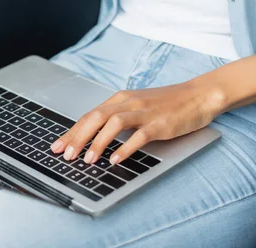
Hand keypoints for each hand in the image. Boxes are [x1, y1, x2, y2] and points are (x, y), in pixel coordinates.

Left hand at [50, 81, 226, 164]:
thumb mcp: (136, 107)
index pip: (88, 115)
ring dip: (97, 142)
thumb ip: (116, 118)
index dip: (71, 131)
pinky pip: (139, 136)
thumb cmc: (165, 104)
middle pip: (95, 118)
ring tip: (88, 160)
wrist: (198, 95)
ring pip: (113, 124)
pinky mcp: (160, 124)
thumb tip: (92, 137)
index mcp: (119, 99)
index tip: (57, 146)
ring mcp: (144, 112)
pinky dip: (125, 148)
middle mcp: (128, 103)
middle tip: (66, 155)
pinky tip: (116, 160)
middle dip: (77, 137)